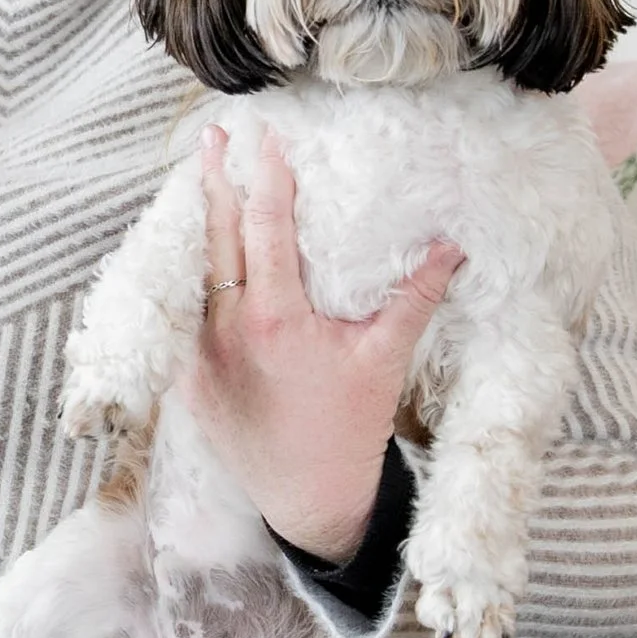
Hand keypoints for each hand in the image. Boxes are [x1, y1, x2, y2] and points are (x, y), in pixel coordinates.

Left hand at [187, 128, 461, 563]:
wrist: (309, 500)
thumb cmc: (348, 430)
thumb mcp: (383, 360)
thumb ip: (413, 298)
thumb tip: (451, 246)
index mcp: (274, 320)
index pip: (263, 230)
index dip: (266, 181)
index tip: (266, 142)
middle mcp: (226, 332)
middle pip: (215, 239)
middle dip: (214, 181)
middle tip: (212, 136)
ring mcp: (199, 356)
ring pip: (194, 275)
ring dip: (201, 226)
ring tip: (204, 180)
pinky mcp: (187, 380)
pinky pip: (185, 316)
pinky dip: (193, 279)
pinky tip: (201, 255)